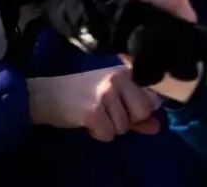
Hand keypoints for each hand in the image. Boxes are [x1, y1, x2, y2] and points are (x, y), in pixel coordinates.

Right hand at [28, 67, 161, 141]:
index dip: (140, 110)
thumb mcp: (112, 97)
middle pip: (142, 112)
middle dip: (128, 121)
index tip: (123, 107)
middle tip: (108, 114)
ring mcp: (106, 94)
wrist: (48, 94)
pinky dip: (98, 134)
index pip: (153, 98)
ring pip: (124, 126)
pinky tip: (87, 122)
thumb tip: (158, 127)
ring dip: (109, 128)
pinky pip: (108, 134)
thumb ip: (137, 112)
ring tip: (95, 115)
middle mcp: (119, 79)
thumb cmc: (82, 94)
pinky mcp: (93, 110)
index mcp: (127, 73)